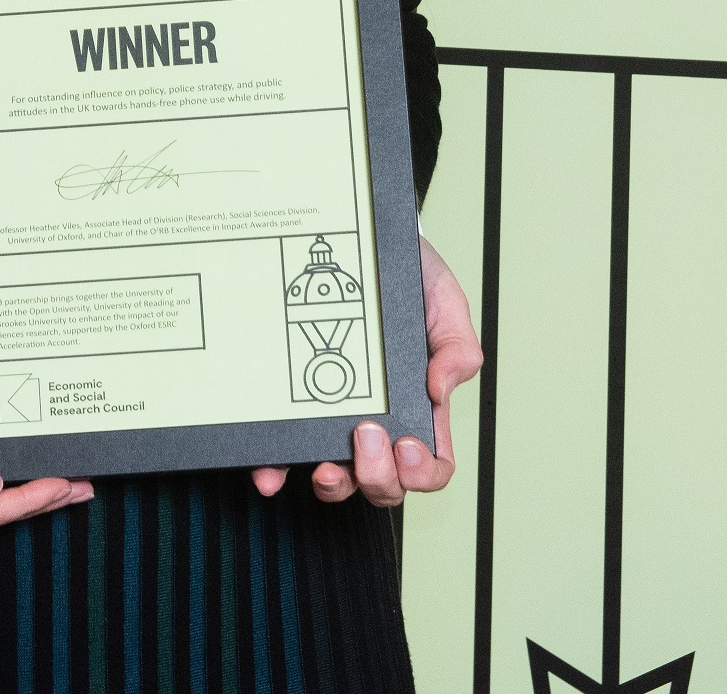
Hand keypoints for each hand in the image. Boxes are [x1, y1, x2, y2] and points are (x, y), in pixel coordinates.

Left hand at [253, 231, 480, 507]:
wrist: (365, 243)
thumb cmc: (410, 280)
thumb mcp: (445, 304)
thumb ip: (457, 348)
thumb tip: (441, 389)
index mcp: (419, 409)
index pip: (430, 464)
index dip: (422, 473)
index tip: (408, 447)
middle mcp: (378, 424)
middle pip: (384, 482)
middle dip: (377, 476)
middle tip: (367, 434)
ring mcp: (336, 420)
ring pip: (338, 479)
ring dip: (332, 484)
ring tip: (325, 465)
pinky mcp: (298, 410)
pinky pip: (286, 452)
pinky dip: (277, 469)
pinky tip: (269, 471)